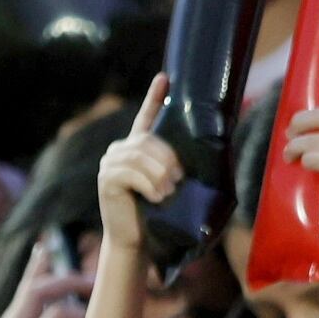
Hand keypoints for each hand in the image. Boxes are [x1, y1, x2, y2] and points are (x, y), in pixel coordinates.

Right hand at [95, 76, 177, 257]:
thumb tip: (211, 147)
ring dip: (160, 174)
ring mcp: (111, 162)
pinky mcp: (107, 179)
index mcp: (139, 147)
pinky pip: (130, 173)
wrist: (137, 239)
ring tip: (168, 191)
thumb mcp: (172, 183)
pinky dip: (148, 184)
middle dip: (168, 159)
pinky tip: (156, 197)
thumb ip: (179, 165)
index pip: (147, 116)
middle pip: (148, 140)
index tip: (165, 77)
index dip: (155, 96)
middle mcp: (121, 149)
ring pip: (141, 156)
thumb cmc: (159, 211)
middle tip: (179, 180)